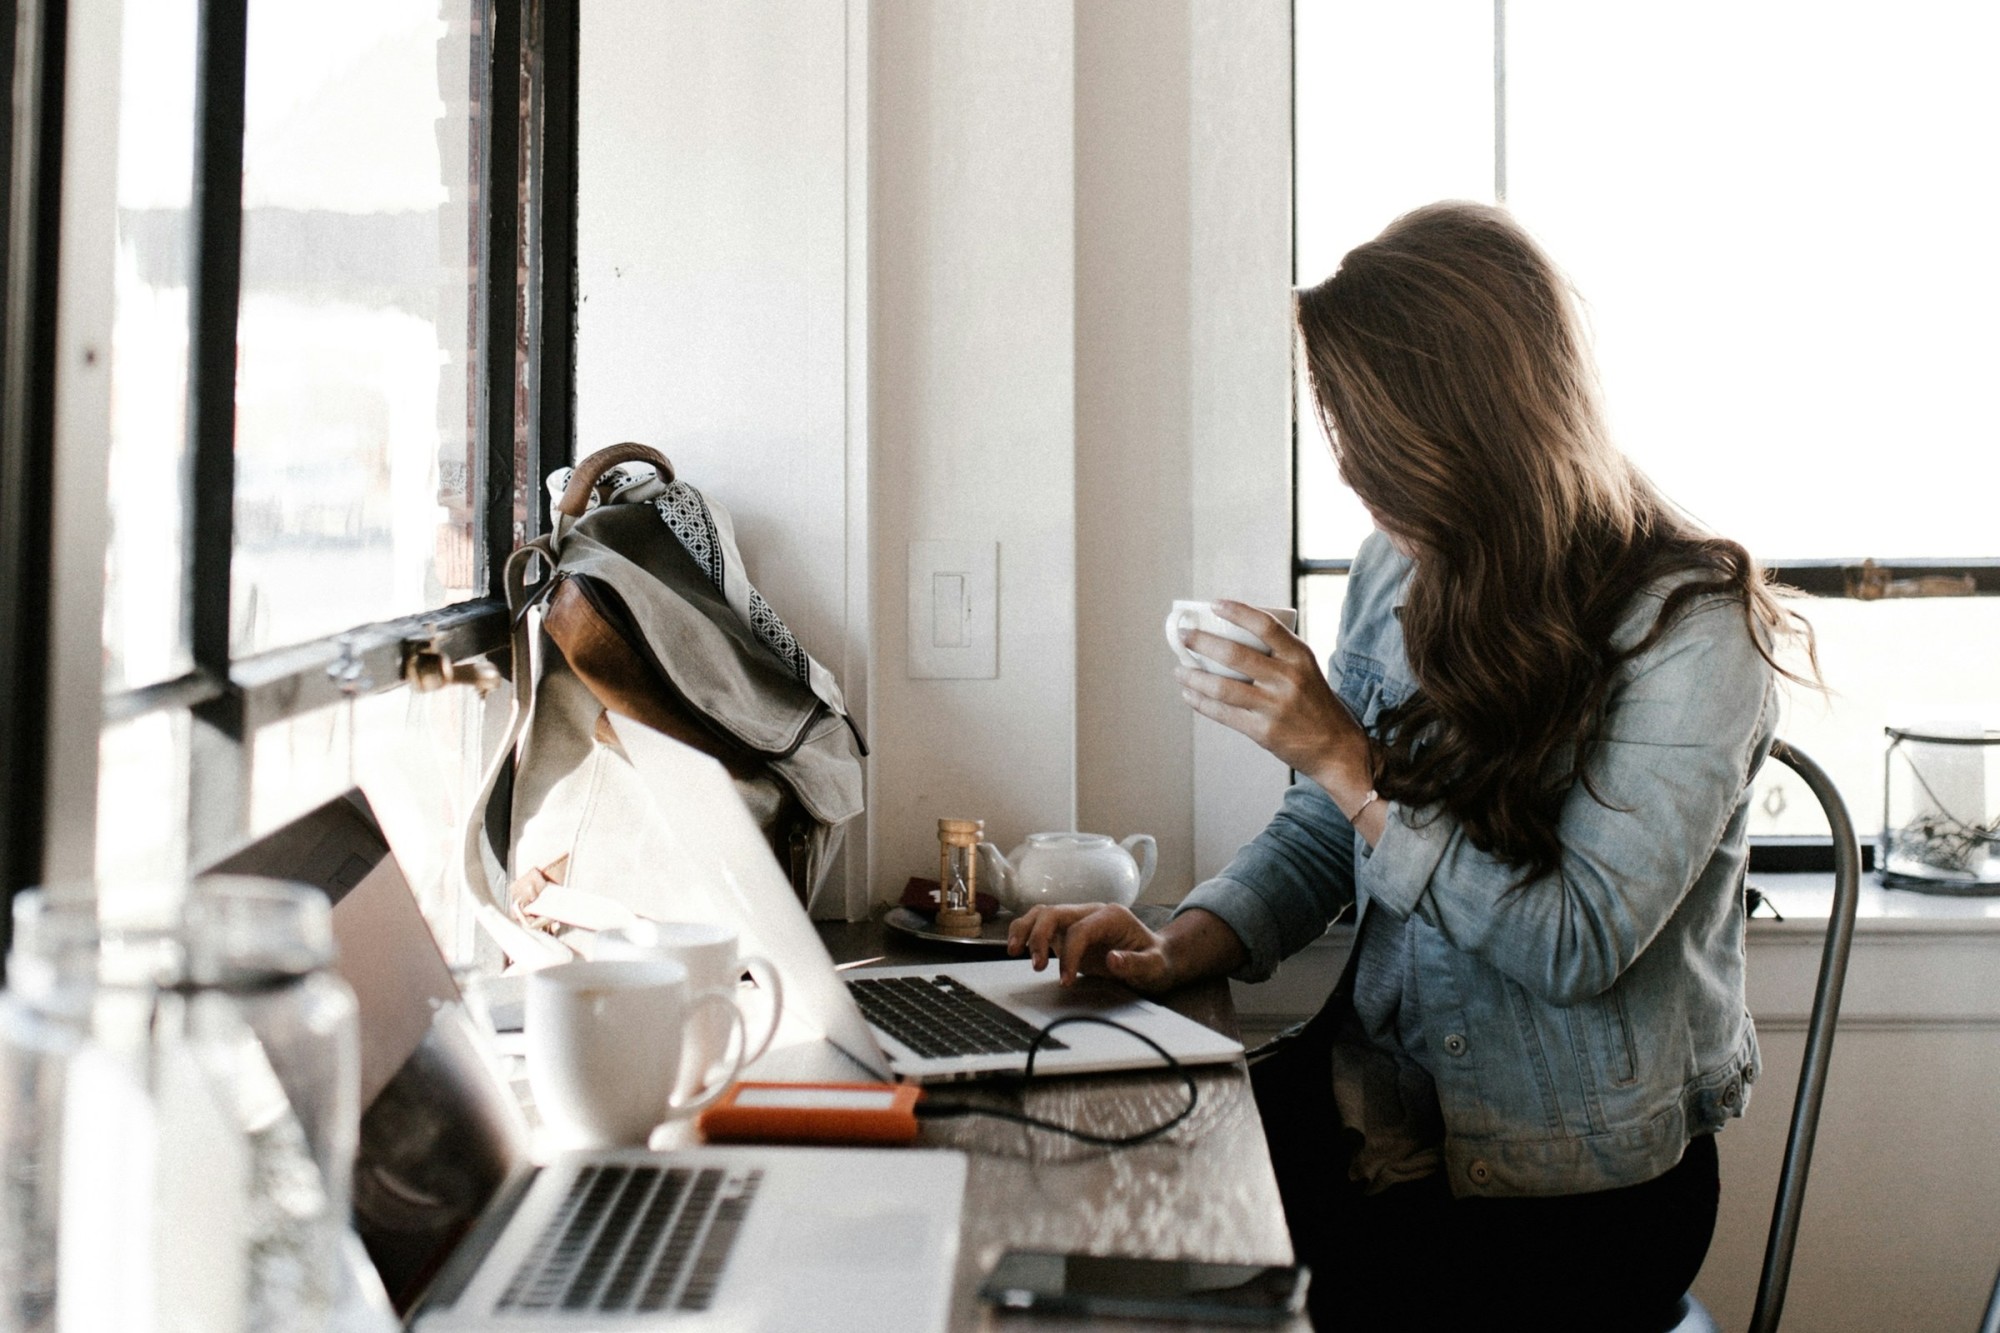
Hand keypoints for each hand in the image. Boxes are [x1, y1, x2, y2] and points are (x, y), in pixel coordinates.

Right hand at [1006, 904, 1174, 991]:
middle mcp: (1091, 912)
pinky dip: (1025, 933)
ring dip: (1025, 930)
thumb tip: (1113, 960)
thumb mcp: (1155, 966)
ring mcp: (1077, 920)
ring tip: (1013, 951)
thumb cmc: (1156, 961)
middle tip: (1035, 966)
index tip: (1065, 980)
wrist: (1157, 957)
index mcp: (1112, 916)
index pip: (1080, 929)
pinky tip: (1017, 949)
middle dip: (1039, 937)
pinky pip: (1040, 925)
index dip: (1069, 954)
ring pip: (1042, 913)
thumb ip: (1136, 963)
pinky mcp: (1067, 931)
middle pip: (1054, 913)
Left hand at [1174, 601, 1370, 791]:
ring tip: (1179, 670)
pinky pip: (1223, 713)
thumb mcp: (1306, 670)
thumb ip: (1277, 654)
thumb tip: (1230, 635)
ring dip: (1194, 677)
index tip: (1214, 604)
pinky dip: (1201, 702)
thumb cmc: (1315, 702)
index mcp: (1299, 657)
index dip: (1237, 611)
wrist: (1336, 747)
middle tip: (1183, 636)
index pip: (1265, 625)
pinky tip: (1189, 694)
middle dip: (1202, 642)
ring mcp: (1274, 706)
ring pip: (1222, 686)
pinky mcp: (1263, 731)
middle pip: (1235, 654)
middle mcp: (1288, 678)